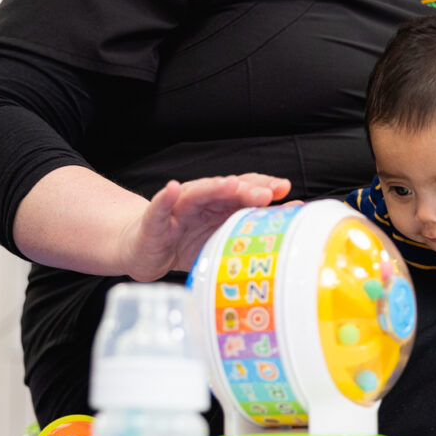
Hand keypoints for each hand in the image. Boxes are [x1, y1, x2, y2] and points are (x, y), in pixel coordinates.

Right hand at [117, 173, 291, 281]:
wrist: (144, 250)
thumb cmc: (185, 242)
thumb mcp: (220, 237)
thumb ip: (249, 227)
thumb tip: (291, 219)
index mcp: (219, 205)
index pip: (244, 189)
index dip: (263, 186)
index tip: (284, 189)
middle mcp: (200, 200)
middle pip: (225, 189)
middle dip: (246, 189)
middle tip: (266, 193)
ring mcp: (177, 209)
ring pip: (196, 194)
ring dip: (213, 187)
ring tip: (230, 184)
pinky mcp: (154, 222)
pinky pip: (159, 208)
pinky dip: (165, 198)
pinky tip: (172, 189)